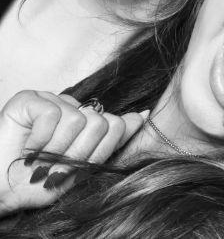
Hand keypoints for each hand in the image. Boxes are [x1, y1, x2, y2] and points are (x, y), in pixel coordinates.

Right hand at [0, 91, 145, 215]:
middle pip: (101, 122)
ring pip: (80, 119)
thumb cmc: (36, 184)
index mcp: (85, 121)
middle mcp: (70, 107)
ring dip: (56, 150)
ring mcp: (49, 100)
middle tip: (52, 166)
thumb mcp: (81, 168)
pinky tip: (27, 147)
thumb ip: (110, 142)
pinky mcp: (28, 99)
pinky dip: (40, 139)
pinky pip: (53, 114)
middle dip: (76, 153)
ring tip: (38, 159)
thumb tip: (142, 115)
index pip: (115, 126)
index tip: (70, 169)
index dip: (95, 153)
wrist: (0, 193)